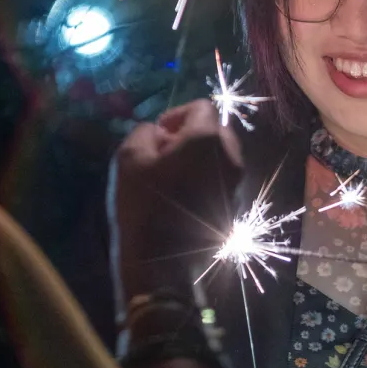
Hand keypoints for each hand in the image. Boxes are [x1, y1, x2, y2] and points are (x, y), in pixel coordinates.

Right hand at [109, 99, 243, 307]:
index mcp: (208, 139)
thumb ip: (145, 131)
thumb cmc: (144, 204)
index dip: (177, 114)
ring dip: (199, 158)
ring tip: (171, 176)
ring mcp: (236, 184)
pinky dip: (205, 180)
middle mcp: (231, 158)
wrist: (162, 261)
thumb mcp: (130, 157)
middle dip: (191, 135)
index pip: (202, 106)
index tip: (159, 134)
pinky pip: (221, 181)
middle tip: (164, 153)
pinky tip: (181, 198)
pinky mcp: (233, 207)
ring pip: (221, 157)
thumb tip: (159, 132)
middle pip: (217, 130)